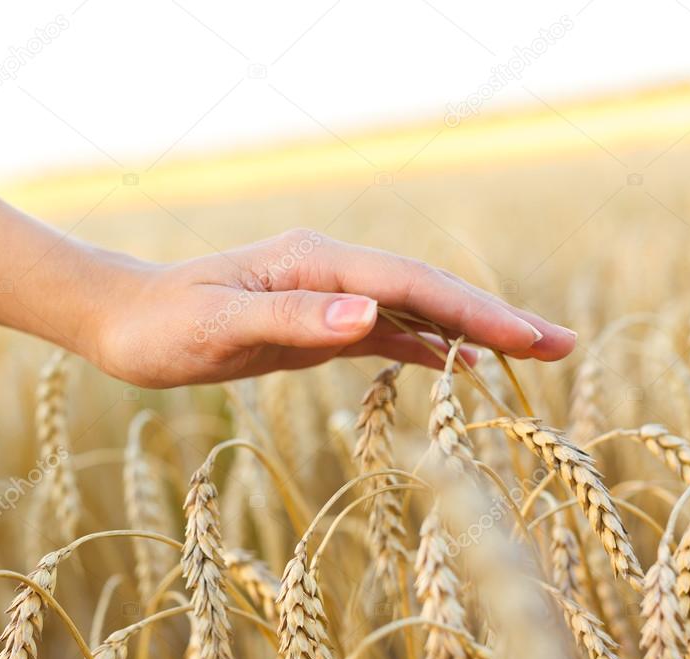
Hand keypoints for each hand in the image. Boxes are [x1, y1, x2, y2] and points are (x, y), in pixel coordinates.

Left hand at [91, 229, 576, 387]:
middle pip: (426, 291)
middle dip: (493, 318)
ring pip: (412, 311)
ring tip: (531, 353)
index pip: (409, 284)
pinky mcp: (315, 323)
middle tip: (562, 345)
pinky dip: (425, 346)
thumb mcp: (223, 323)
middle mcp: (330, 272)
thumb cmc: (166, 323)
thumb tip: (372, 314)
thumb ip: (297, 318)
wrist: (127, 323)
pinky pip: (383, 332)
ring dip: (469, 332)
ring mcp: (326, 296)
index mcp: (315, 262)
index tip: (526, 338)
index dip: (470, 311)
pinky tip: (457, 365)